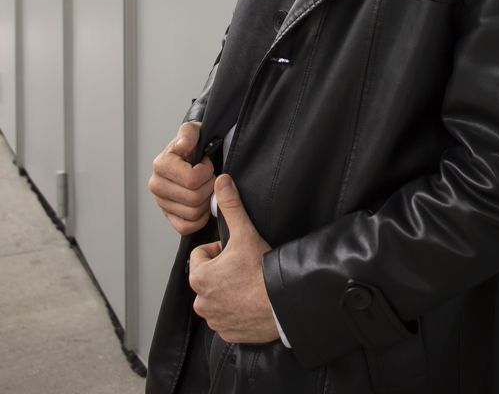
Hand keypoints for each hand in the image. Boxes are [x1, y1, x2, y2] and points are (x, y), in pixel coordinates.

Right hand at [149, 121, 214, 234]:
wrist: (192, 155)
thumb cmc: (194, 144)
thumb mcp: (193, 130)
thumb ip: (189, 133)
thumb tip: (184, 145)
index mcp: (160, 165)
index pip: (192, 179)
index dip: (207, 172)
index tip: (207, 163)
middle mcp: (156, 185)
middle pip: (194, 198)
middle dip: (209, 186)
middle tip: (209, 176)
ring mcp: (161, 203)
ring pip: (194, 213)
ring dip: (207, 201)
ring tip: (206, 187)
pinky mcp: (169, 217)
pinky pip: (188, 227)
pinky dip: (200, 218)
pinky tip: (204, 203)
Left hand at [189, 174, 278, 343]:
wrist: (281, 304)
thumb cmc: (261, 271)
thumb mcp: (244, 233)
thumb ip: (230, 206)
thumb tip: (221, 182)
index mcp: (199, 276)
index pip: (202, 255)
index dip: (219, 250)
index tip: (236, 253)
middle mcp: (201, 301)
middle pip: (208, 276)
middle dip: (223, 271)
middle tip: (244, 268)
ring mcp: (214, 320)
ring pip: (217, 297)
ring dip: (228, 291)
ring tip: (248, 285)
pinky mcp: (227, 333)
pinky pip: (226, 317)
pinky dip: (236, 310)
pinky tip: (250, 302)